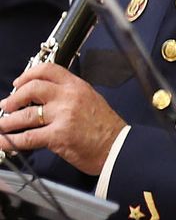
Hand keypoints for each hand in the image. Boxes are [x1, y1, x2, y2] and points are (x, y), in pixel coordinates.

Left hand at [0, 64, 126, 174]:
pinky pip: (27, 137)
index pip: (47, 70)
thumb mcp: (91, 101)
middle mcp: (69, 98)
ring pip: (24, 115)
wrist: (120, 149)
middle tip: (6, 106)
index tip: (18, 84)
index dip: (27, 75)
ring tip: (1, 125)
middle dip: (13, 99)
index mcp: (77, 87)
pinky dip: (10, 141)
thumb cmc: (108, 130)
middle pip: (31, 89)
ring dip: (7, 122)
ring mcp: (62, 116)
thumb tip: (42, 100)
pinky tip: (3, 142)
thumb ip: (69, 96)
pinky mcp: (58, 136)